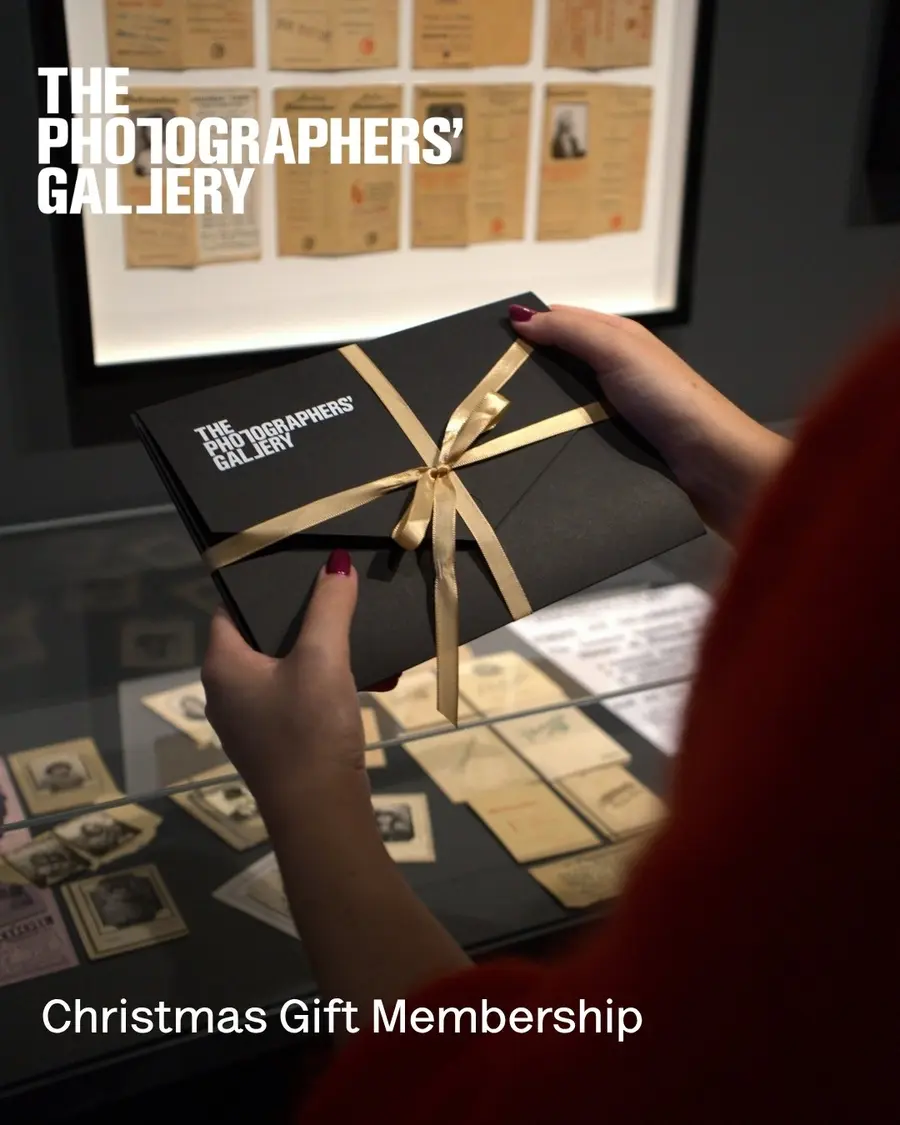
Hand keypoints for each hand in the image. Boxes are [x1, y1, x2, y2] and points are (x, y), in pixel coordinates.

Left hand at [201, 548, 368, 804]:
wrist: (320, 815)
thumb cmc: (309, 729)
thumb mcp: (323, 658)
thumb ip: (329, 607)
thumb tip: (336, 564)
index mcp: (222, 666)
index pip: (229, 610)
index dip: (261, 588)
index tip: (297, 569)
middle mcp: (226, 693)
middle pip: (260, 640)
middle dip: (302, 621)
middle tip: (336, 596)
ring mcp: (249, 723)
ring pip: (285, 670)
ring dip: (322, 655)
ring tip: (357, 638)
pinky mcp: (276, 744)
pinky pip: (298, 699)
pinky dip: (326, 686)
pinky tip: (363, 682)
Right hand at [509, 304, 789, 540]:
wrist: (712, 464)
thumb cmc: (668, 397)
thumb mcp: (618, 350)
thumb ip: (570, 332)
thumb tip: (518, 315)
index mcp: (616, 340)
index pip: (560, 323)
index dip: (525, 327)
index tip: (482, 345)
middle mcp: (614, 373)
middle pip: (556, 368)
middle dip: (521, 376)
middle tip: (477, 394)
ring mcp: (614, 414)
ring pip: (561, 408)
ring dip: (533, 417)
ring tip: (490, 430)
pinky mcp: (615, 449)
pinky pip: (573, 440)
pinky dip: (551, 444)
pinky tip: (524, 455)